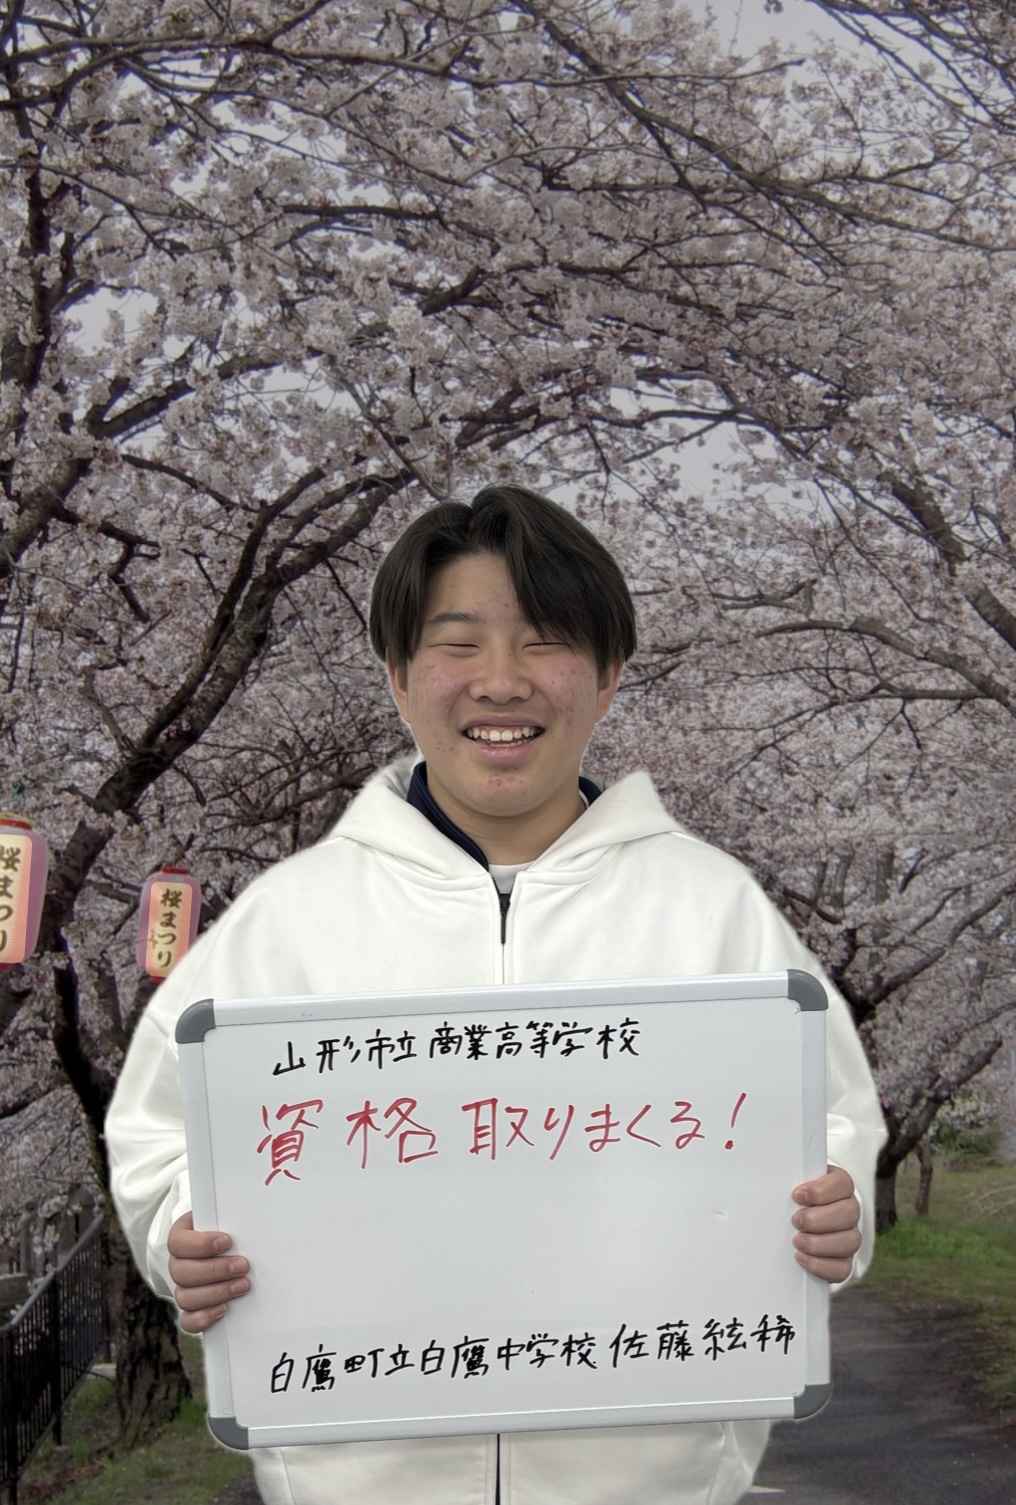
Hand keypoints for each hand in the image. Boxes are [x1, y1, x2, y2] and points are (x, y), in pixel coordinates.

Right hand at [168, 1212, 249, 1332]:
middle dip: (214, 1270)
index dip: (200, 1244)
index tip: (227, 1241)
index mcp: (182, 1237)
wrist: (234, 1247)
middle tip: (242, 1266)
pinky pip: (188, 1320)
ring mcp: (184, 1288)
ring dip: (215, 1293)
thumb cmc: (229, 1229)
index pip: (177, 1242)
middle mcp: (178, 1264)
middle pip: (180, 1272)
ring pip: (184, 1297)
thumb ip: (232, 1220)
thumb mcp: (228, 1218)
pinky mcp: (192, 1310)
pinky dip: (204, 1318)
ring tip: (242, 1286)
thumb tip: (249, 1219)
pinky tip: (224, 1309)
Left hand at [791, 1166, 860, 1283]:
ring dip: (819, 1243)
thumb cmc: (797, 1200)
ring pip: (851, 1241)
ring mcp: (850, 1236)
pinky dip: (821, 1265)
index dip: (821, 1190)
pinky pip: (843, 1268)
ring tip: (797, 1241)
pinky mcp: (845, 1260)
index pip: (842, 1183)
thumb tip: (772, 1183)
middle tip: (796, 1221)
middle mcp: (849, 1210)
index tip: (797, 1196)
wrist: (801, 1219)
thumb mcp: (795, 1183)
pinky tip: (802, 1258)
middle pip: (849, 1213)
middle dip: (818, 1219)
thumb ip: (789, 1181)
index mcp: (839, 1187)